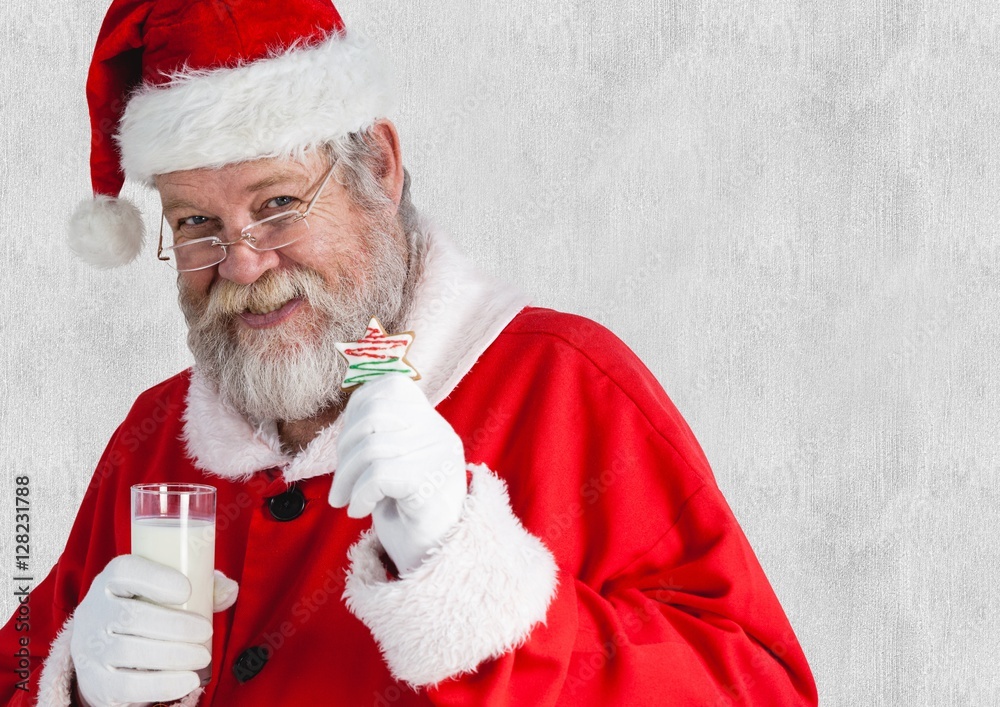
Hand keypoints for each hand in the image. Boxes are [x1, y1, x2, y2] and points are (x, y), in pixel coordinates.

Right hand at [71, 555, 237, 705]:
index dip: (155, 578)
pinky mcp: (96, 682)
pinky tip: (188, 681)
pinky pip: (126, 685)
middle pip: (129, 616)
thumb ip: (203, 587)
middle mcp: (94, 612)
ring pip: (128, 651)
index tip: (187, 589)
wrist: (106, 655)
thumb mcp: (168, 592)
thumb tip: (231, 590)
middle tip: (206, 631)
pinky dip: (161, 684)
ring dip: (172, 655)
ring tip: (202, 657)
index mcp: (111, 581)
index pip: (125, 571)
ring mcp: (91, 649)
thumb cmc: (148, 612)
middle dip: (174, 625)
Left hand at [330, 373, 466, 574]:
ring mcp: (440, 456)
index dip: (357, 409)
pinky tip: (359, 511)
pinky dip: (360, 494)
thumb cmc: (405, 512)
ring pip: (372, 448)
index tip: (346, 445)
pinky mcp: (431, 482)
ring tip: (345, 500)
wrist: (432, 560)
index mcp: (432, 423)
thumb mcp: (392, 464)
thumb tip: (347, 419)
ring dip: (346, 479)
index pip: (391, 387)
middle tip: (339, 484)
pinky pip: (379, 474)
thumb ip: (379, 436)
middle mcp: (441, 434)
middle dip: (344, 450)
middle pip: (374, 416)